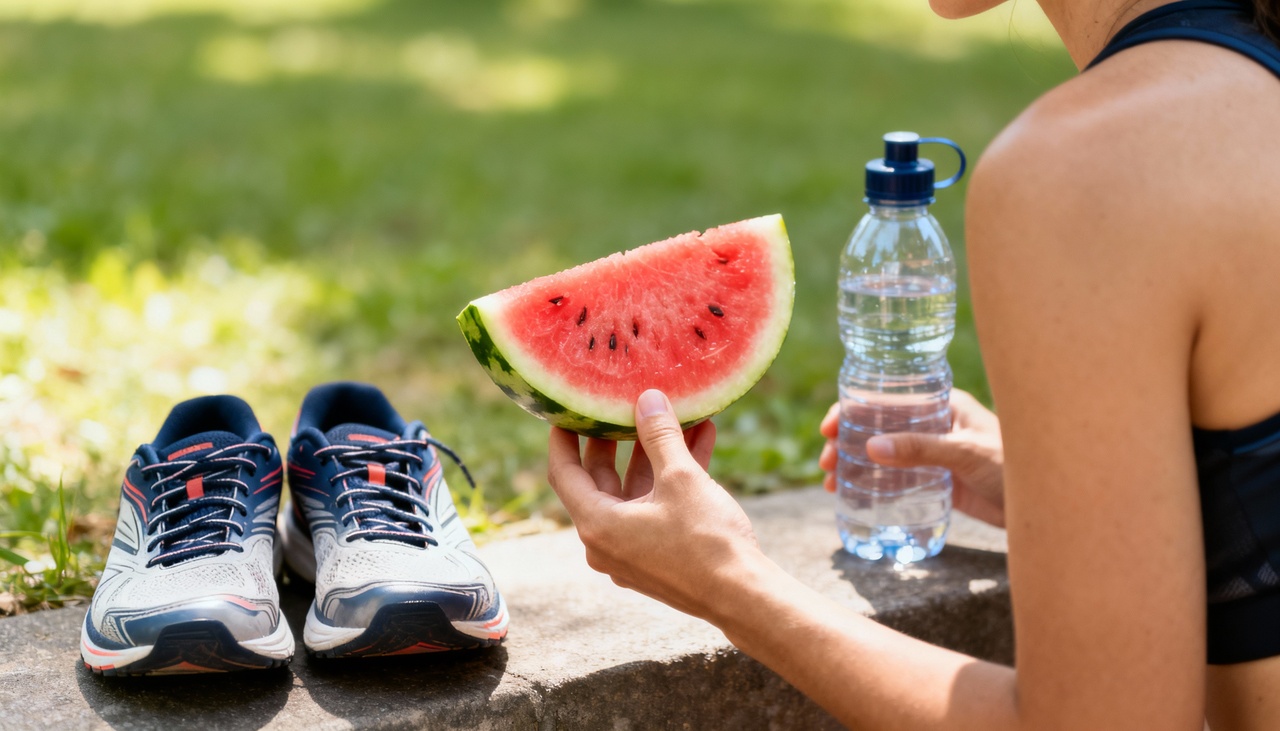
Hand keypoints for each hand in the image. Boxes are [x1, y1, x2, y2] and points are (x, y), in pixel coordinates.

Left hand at [547, 389, 760, 619]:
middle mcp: (606, 542)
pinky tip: (701, 442)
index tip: (566, 408)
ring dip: (656, 455)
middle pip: (600, 480)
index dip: (564, 436)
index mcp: (597, 524)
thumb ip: (660, 435)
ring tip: (676, 416)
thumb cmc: (706, 539)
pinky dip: (672, 478)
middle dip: (617, 440)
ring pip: (635, 491)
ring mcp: (632, 552)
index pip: (563, 472)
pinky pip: (656, 508)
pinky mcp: (658, 557)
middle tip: (621, 405)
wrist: (744, 596)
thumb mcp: (680, 477)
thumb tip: (647, 399)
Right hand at [819, 389, 1006, 526]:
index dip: (852, 409)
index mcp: (942, 404)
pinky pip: (899, 480)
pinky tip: (856, 496)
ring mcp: (936, 454)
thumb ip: (920, 450)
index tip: (828, 428)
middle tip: (826, 464)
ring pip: (885, 455)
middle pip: (879, 427)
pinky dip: (876, 485)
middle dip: (847, 443)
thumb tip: (871, 448)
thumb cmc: (1016, 465)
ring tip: (832, 485)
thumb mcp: (965, 453)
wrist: (1047, 504)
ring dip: (855, 466)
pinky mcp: (941, 482)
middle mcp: (934, 425)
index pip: (887, 398)